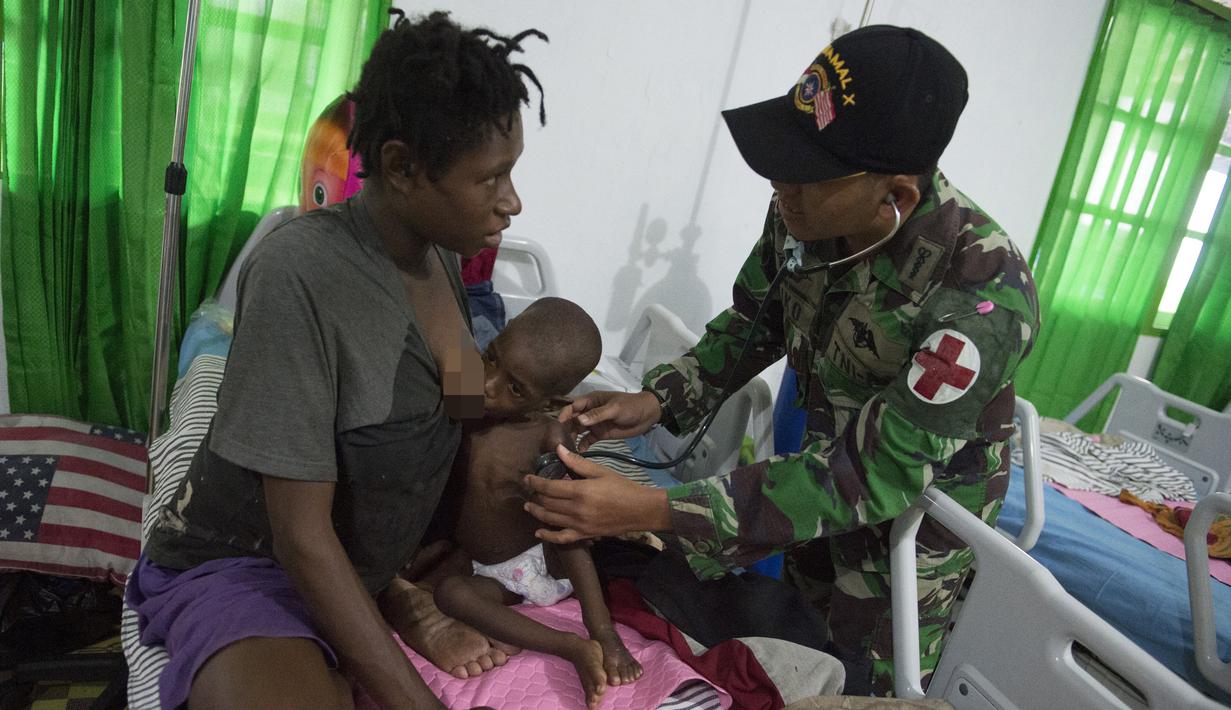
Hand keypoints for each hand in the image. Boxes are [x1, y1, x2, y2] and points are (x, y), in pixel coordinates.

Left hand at [523, 445, 670, 543]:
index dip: (535, 483)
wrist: (640, 510)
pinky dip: (548, 536)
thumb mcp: (601, 471)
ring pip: (551, 520)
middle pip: (548, 503)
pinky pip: (562, 538)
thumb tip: (558, 450)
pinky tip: (539, 532)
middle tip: (529, 491)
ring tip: (528, 507)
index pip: (549, 488)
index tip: (527, 478)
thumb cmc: (622, 487)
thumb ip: (578, 462)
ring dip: (537, 512)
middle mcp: (577, 509)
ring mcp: (579, 524)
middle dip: (535, 496)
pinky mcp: (585, 535)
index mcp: (580, 491)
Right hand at [557, 390, 661, 450]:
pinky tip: (578, 453)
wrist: (647, 415)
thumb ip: (597, 415)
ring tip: (566, 449)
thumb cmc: (630, 406)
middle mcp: (589, 412)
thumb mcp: (614, 409)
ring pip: (578, 431)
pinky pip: (587, 440)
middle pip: (572, 420)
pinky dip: (582, 445)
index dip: (565, 415)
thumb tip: (579, 420)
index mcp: (591, 401)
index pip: (573, 406)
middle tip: (559, 441)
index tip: (559, 426)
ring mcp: (594, 424)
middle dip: (565, 429)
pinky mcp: (600, 434)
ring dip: (571, 438)